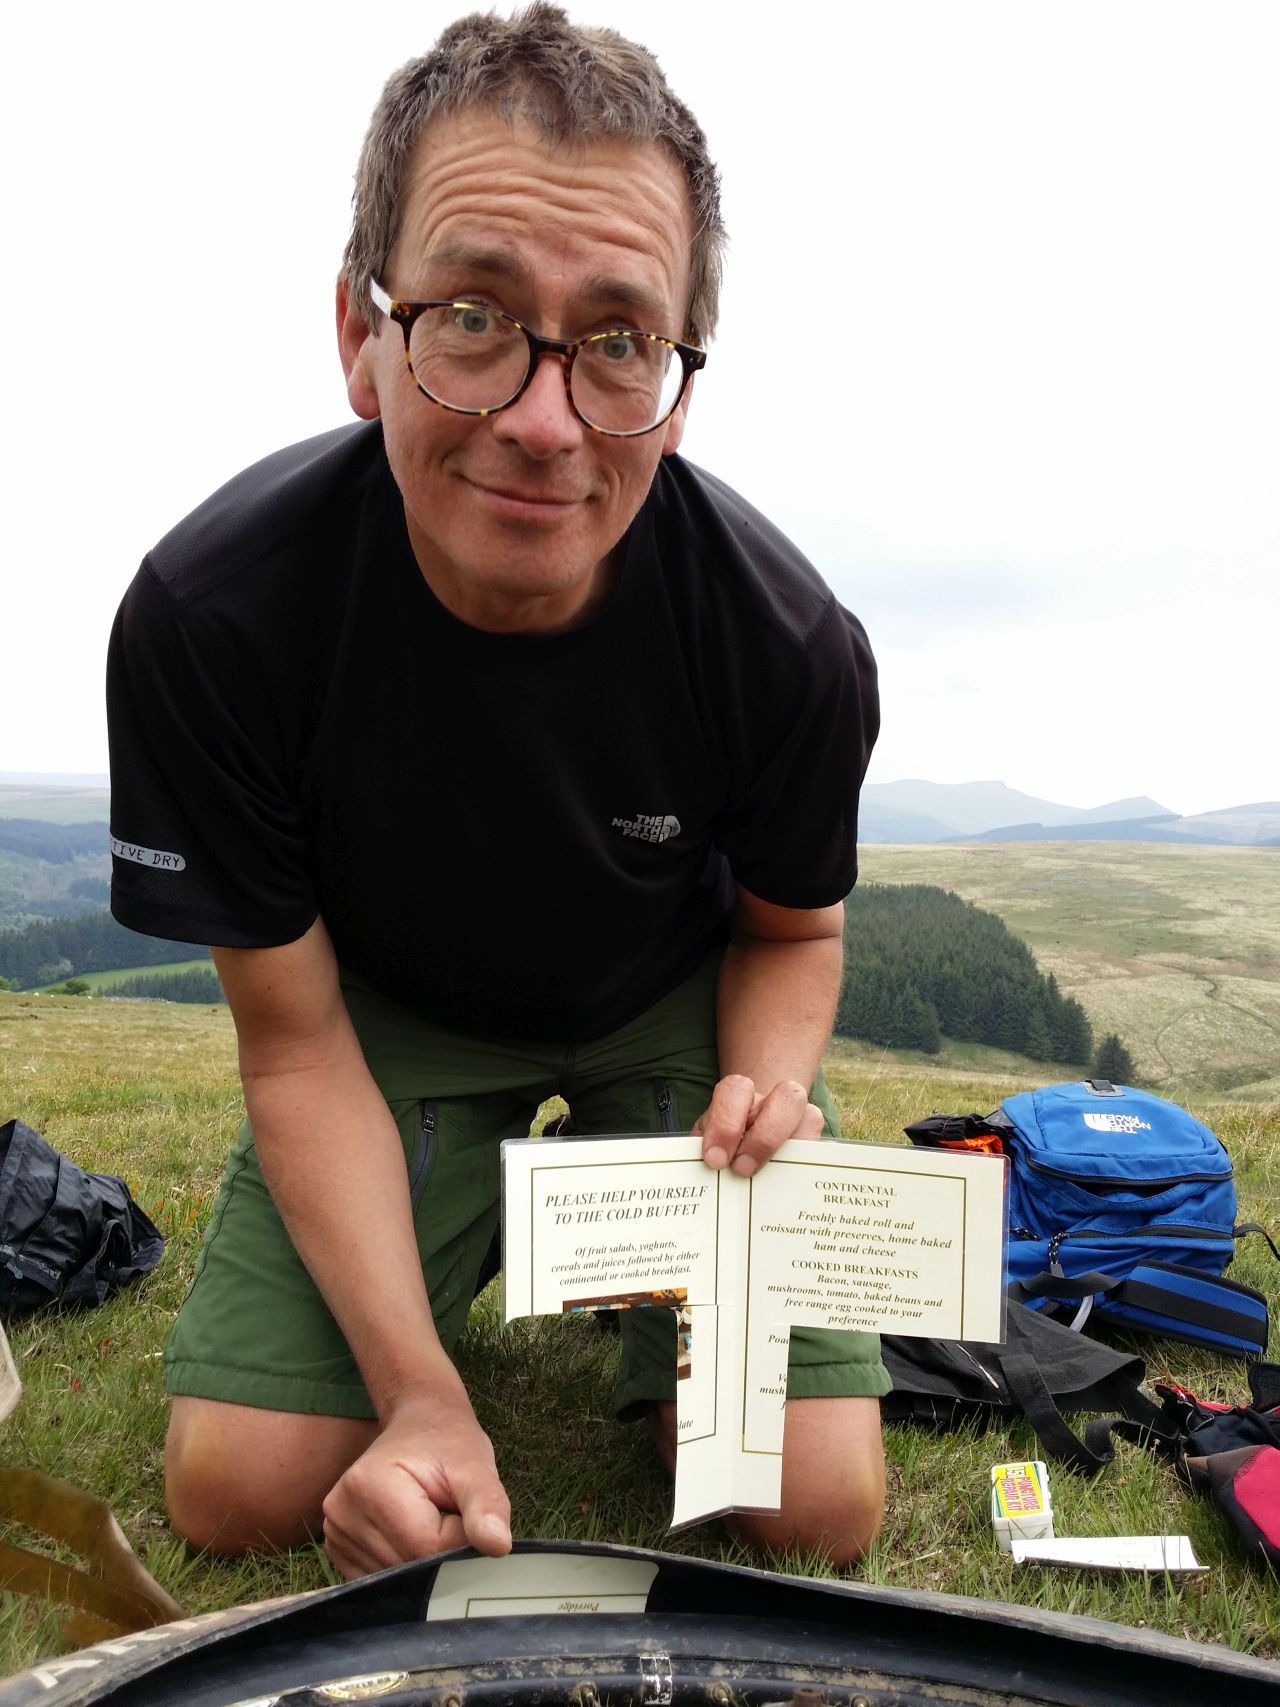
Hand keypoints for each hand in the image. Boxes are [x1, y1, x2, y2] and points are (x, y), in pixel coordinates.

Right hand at [322, 1391, 511, 1577]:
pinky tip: (409, 1532)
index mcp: (369, 1484)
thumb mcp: (474, 1464)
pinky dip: (405, 1563)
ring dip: (422, 1557)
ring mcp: (334, 1534)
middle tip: (447, 1510)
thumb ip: (487, 1504)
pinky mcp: (338, 1549)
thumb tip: (499, 1546)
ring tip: (428, 1517)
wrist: (419, 1425)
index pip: (426, 1546)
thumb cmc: (447, 1443)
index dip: (457, 1536)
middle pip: (407, 1566)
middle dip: (440, 1549)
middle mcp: (340, 1511)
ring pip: (395, 1579)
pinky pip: (381, 1580)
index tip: (461, 1507)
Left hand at [693, 1073, 823, 1178]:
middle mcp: (775, 1100)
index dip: (726, 1122)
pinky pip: (818, 1153)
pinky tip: (783, 1189)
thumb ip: (705, 1151)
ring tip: (766, 1180)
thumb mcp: (708, 1144)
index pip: (736, 1090)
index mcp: (741, 1095)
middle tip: (742, 1169)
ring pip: (811, 1118)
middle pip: (787, 1096)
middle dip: (765, 1136)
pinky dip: (803, 1169)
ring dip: (792, 1152)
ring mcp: (800, 1120)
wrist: (745, 1147)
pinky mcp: (813, 1146)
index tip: (715, 1159)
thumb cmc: (722, 1146)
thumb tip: (704, 1176)